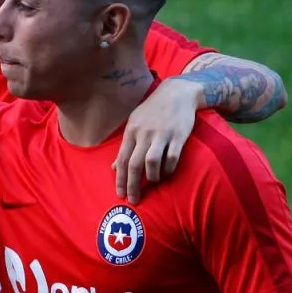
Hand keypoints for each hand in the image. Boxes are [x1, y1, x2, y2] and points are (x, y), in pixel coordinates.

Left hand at [113, 78, 202, 203]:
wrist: (178, 93)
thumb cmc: (153, 111)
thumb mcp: (135, 124)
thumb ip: (126, 146)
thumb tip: (113, 167)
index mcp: (131, 132)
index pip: (121, 160)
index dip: (119, 179)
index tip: (120, 194)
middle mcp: (144, 134)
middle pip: (133, 165)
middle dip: (132, 185)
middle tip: (133, 199)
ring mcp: (161, 134)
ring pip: (151, 162)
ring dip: (151, 177)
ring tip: (153, 182)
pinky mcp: (178, 135)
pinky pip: (172, 157)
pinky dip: (168, 169)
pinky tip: (167, 173)